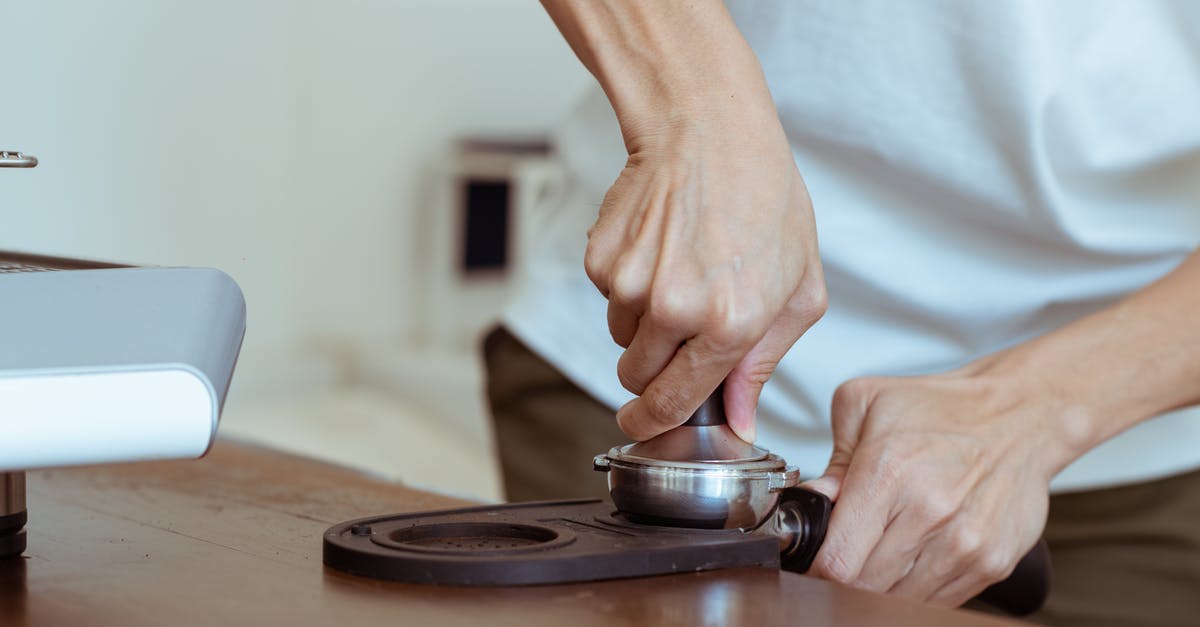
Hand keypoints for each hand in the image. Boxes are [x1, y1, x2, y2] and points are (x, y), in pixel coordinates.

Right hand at [585, 115, 825, 441]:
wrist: (709, 131)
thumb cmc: (765, 200)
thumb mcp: (799, 288)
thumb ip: (765, 364)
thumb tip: (738, 419)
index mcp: (730, 325)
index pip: (672, 404)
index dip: (652, 424)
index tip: (642, 427)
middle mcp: (675, 310)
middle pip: (635, 378)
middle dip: (653, 369)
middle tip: (681, 330)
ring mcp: (630, 284)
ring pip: (621, 338)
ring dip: (644, 323)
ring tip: (680, 273)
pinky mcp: (601, 260)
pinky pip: (607, 298)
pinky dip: (627, 285)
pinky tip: (660, 249)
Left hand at [805, 365, 1059, 606]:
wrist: (1020, 414)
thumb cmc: (942, 408)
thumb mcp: (865, 404)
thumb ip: (831, 458)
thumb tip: (813, 501)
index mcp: (889, 472)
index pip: (837, 560)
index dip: (817, 566)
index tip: (816, 557)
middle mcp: (930, 513)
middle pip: (864, 586)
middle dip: (847, 572)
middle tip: (849, 548)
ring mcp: (964, 544)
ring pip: (899, 599)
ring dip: (882, 583)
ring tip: (885, 547)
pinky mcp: (992, 564)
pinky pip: (938, 601)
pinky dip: (918, 587)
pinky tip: (917, 554)